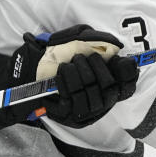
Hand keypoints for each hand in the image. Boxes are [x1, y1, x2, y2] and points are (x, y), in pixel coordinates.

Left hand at [9, 25, 138, 127]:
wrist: (27, 70)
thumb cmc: (55, 55)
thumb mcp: (75, 41)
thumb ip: (94, 39)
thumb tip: (115, 44)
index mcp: (107, 84)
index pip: (129, 85)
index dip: (129, 74)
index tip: (120, 61)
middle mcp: (100, 101)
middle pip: (110, 88)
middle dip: (96, 69)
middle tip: (81, 58)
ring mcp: (85, 111)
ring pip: (92, 97)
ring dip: (80, 76)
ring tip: (68, 65)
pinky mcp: (67, 117)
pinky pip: (72, 103)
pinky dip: (67, 84)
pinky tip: (60, 75)